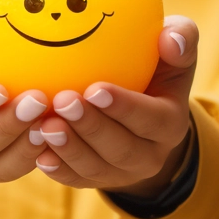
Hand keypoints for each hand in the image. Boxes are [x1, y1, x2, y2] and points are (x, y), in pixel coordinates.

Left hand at [31, 15, 197, 195]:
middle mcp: (151, 155)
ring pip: (96, 168)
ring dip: (69, 149)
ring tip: (44, 126)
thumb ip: (180, 38)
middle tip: (62, 102)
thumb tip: (171, 38)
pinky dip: (58, 169)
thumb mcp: (173, 53)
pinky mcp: (97, 180)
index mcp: (171, 123)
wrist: (143, 115)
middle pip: (121, 149)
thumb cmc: (155, 69)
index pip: (151, 119)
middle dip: (90, 127)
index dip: (124, 107)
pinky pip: (77, 180)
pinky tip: (38, 154)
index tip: (94, 88)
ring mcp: (123, 173)